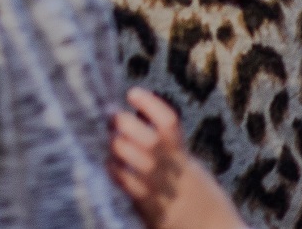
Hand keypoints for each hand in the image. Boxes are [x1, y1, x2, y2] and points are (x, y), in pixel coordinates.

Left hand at [110, 90, 242, 228]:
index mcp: (181, 156)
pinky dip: (115, 170)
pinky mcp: (152, 207)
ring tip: (111, 142)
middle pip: (149, 138)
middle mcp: (173, 169)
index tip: (132, 93)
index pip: (169, 123)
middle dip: (125, 123)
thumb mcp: (183, 163)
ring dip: (118, 145)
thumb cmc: (190, 193)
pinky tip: (111, 166)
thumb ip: (165, 143)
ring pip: (136, 158)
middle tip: (112, 119)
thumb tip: (137, 113)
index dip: (150, 104)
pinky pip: (128, 183)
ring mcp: (162, 189)